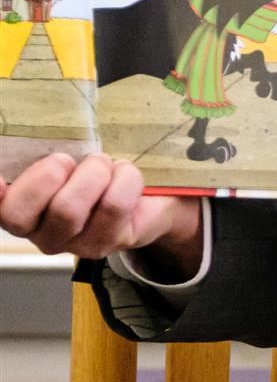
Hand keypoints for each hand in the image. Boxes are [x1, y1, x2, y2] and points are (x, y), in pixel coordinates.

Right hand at [0, 153, 203, 275]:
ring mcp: (72, 244)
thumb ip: (45, 154)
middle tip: (70, 160)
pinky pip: (111, 206)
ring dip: (91, 173)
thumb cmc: (98, 170)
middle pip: (20, 213)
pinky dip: (124, 179)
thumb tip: (34, 136)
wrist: (151, 194)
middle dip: (48, 174)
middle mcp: (39, 233)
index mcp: (20, 208)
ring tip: (104, 165)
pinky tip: (125, 175)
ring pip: (66, 210)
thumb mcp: (71, 157)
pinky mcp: (106, 244)